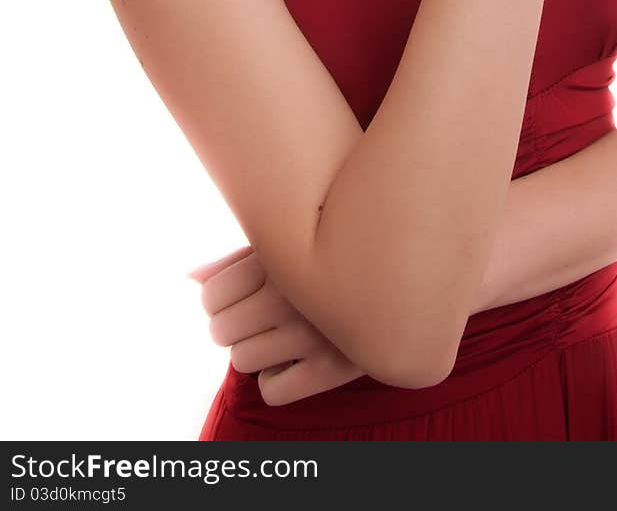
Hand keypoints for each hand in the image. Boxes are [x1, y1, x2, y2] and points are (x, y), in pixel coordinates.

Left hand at [188, 245, 367, 406]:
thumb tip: (191, 278)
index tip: (241, 295)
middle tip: (260, 316)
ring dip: (255, 350)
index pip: (210, 295)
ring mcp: (313, 334)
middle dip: (234, 325)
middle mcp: (293, 295)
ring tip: (280, 334)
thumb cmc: (332, 255)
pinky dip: (277, 380)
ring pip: (241, 361)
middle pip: (220, 331)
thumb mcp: (288, 246)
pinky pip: (272, 390)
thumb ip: (237, 260)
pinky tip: (295, 359)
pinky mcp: (332, 368)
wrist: (405, 276)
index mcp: (279, 257)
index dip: (219, 299)